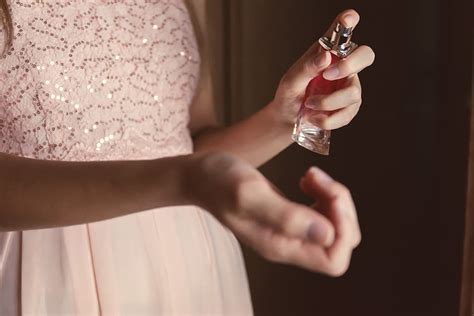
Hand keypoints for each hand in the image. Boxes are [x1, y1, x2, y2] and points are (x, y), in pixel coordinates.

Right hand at [187, 152, 360, 275]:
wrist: (200, 176)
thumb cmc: (218, 182)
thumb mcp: (248, 193)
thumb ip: (285, 216)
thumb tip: (327, 234)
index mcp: (280, 246)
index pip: (334, 260)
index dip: (342, 230)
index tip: (327, 198)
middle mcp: (288, 244)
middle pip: (341, 242)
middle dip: (341, 209)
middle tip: (318, 180)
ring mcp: (289, 232)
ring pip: (335, 227)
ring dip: (333, 198)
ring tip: (310, 176)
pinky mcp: (289, 217)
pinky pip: (323, 214)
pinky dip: (324, 194)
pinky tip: (307, 180)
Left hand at [268, 9, 374, 129]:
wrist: (287, 120)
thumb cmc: (289, 95)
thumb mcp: (291, 81)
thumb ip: (307, 67)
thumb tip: (325, 57)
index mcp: (327, 53)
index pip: (343, 32)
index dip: (349, 21)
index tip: (349, 18)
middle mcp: (343, 67)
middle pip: (366, 56)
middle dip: (350, 65)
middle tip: (327, 75)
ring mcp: (349, 87)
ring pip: (353, 92)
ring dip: (327, 102)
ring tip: (309, 106)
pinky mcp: (350, 107)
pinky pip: (347, 113)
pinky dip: (328, 119)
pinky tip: (314, 118)